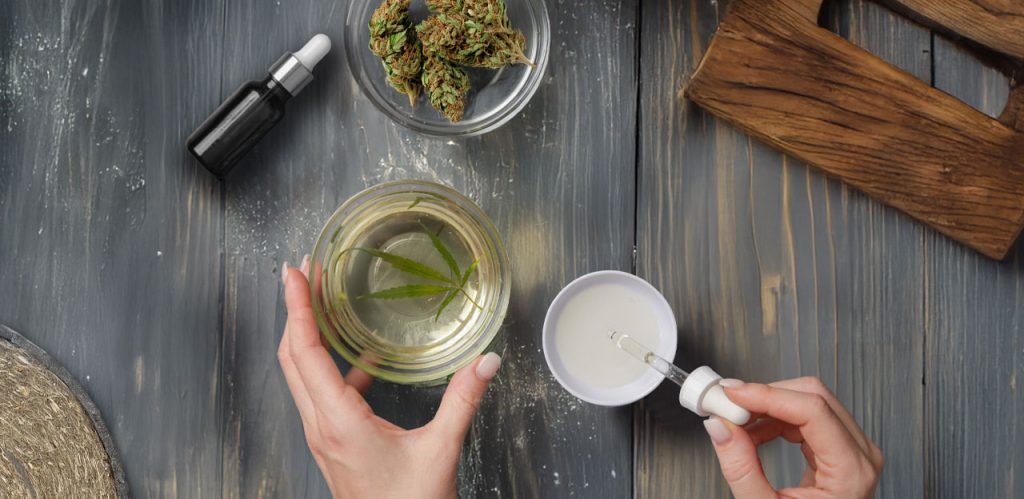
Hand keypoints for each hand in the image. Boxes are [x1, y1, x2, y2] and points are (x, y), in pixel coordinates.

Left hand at [277, 256, 501, 498]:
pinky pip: (320, 394)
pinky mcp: (333, 443)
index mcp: (339, 422)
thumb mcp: (441, 450)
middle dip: (296, 310)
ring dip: (307, 335)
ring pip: (301, 375)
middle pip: (292, 357)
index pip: (305, 352)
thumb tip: (486, 360)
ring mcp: (323, 436)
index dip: (298, 308)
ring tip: (324, 303)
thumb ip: (462, 400)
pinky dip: (331, 365)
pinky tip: (362, 358)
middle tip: (306, 271)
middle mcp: (321, 426)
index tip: (296, 272)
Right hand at [703, 377, 883, 498]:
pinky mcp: (839, 447)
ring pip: (808, 400)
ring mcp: (853, 449)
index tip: (732, 395)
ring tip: (735, 422)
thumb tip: (720, 427)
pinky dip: (773, 418)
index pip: (812, 410)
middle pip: (812, 396)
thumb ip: (741, 469)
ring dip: (766, 406)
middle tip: (727, 404)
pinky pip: (805, 416)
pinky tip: (752, 432)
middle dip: (765, 395)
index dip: (767, 395)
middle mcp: (860, 454)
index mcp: (851, 472)